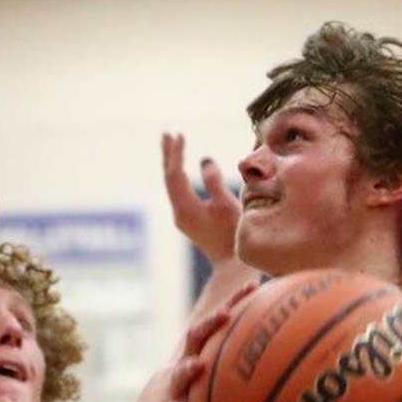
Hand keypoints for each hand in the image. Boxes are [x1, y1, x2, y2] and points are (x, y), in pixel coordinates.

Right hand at [134, 294, 252, 401]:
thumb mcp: (230, 388)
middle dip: (210, 324)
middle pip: (195, 337)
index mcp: (204, 354)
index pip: (219, 323)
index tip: (254, 285)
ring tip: (197, 365)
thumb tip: (302, 362)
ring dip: (187, 370)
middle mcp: (187, 367)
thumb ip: (255, 374)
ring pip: (179, 376)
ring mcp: (174, 391)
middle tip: (226, 314)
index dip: (234, 302)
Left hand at [163, 132, 241, 262]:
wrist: (233, 267)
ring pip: (172, 186)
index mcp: (185, 208)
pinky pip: (179, 193)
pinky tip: (180, 170)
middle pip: (169, 178)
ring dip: (172, 164)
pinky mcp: (189, 221)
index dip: (176, 153)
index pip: (175, 174)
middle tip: (167, 133)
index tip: (180, 134)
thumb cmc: (233, 236)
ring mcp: (182, 218)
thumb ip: (214, 181)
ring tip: (171, 144)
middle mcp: (179, 213)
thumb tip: (204, 160)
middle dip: (168, 155)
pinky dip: (178, 177)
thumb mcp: (227, 205)